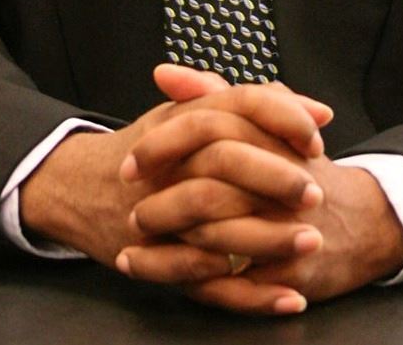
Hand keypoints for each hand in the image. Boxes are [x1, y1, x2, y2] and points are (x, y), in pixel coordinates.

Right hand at [17, 66, 328, 276]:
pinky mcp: (162, 261)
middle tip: (316, 193)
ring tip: (310, 243)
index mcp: (187, 120)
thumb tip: (319, 113)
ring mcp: (163, 213)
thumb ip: (258, 107)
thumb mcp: (196, 114)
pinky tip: (288, 297)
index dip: (281, 120)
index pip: (238, 105)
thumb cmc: (157, 149)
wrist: (83, 187)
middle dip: (276, 179)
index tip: (316, 140)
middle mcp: (173, 163)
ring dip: (269, 239)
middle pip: (226, 162)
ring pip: (216, 226)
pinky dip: (251, 294)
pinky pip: (207, 281)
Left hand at [117, 69, 402, 313]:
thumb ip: (213, 94)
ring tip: (134, 240)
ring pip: (215, 238)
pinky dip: (190, 279)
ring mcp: (287, 227)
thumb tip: (163, 73)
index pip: (209, 129)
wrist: (363, 220)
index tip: (130, 160)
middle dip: (161, 202)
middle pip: (208, 188)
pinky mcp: (291, 270)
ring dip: (167, 244)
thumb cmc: (300, 167)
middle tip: (130, 206)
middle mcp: (281, 180)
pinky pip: (231, 282)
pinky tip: (158, 272)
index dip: (163, 145)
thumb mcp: (264, 120)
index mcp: (271, 136)